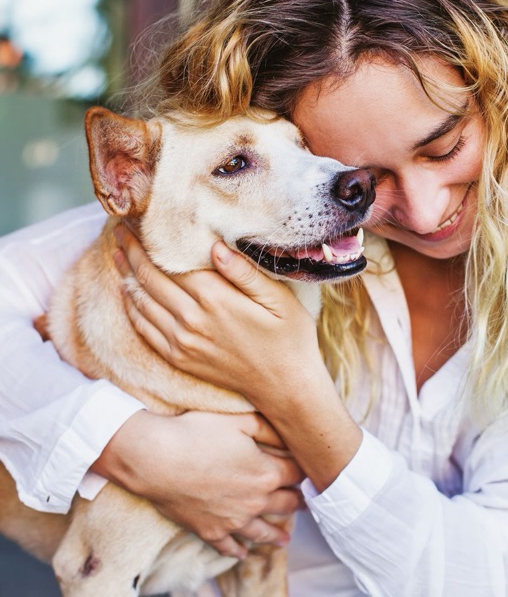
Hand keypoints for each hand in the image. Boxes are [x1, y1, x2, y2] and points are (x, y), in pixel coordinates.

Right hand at [92, 410, 303, 557]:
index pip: (297, 474)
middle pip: (286, 504)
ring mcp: (232, 520)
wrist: (157, 459)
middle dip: (297, 502)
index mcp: (267, 473)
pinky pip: (229, 546)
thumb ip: (270, 429)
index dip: (304, 470)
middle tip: (304, 503)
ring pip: (262, 531)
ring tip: (285, 540)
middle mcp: (255, 501)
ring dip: (276, 535)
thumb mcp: (241, 421)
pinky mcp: (209, 531)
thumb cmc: (198, 434)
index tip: (308, 469)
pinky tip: (243, 553)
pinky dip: (238, 551)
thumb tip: (291, 437)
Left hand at [113, 224, 321, 408]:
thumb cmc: (289, 338)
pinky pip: (144, 329)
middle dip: (132, 252)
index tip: (139, 220)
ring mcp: (182, 342)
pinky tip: (129, 292)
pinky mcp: (179, 358)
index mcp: (217, 300)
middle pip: (150, 279)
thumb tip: (215, 246)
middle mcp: (192, 320)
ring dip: (126, 276)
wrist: (285, 387)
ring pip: (142, 302)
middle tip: (120, 229)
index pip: (171, 263)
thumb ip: (245, 273)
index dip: (150, 241)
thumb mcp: (279, 299)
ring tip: (118, 253)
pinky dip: (132, 307)